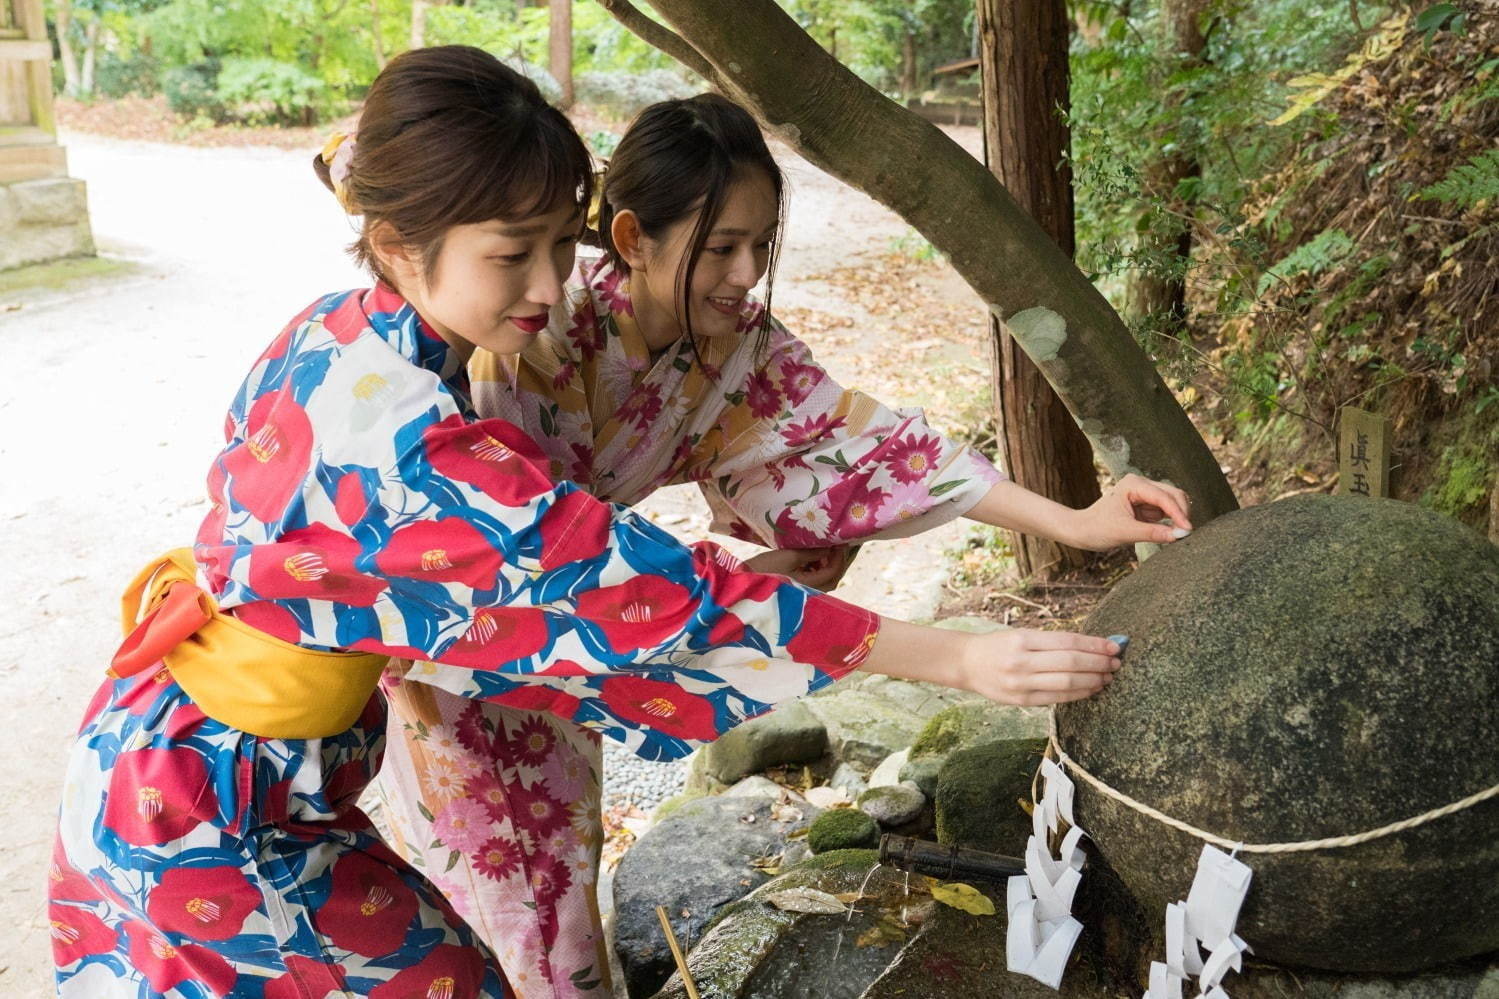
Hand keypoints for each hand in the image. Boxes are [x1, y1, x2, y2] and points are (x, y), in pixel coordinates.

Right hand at [743, 545, 855, 590]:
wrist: (743, 582)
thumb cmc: (765, 569)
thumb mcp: (789, 556)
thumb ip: (812, 553)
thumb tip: (829, 548)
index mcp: (810, 586)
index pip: (833, 572)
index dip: (839, 557)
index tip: (840, 542)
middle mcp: (809, 593)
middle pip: (832, 580)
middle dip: (836, 563)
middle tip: (836, 546)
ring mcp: (802, 594)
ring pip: (823, 582)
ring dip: (826, 567)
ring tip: (823, 551)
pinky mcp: (794, 591)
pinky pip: (812, 582)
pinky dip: (816, 571)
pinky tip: (810, 559)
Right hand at [958, 629, 1122, 705]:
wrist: (967, 663)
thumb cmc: (999, 646)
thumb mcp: (1021, 635)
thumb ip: (1051, 642)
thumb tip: (1091, 647)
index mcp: (1023, 639)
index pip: (1067, 642)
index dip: (1094, 645)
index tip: (1113, 647)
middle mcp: (1021, 661)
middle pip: (1070, 663)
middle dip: (1098, 663)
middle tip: (1116, 663)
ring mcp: (1021, 683)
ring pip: (1067, 682)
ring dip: (1093, 680)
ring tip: (1108, 677)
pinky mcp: (1021, 701)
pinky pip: (1057, 698)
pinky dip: (1078, 693)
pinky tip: (1091, 689)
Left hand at [1068, 473, 1193, 549]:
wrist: (1081, 531)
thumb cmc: (1097, 529)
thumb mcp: (1125, 533)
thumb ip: (1152, 533)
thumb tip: (1179, 535)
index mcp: (1134, 484)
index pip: (1164, 497)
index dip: (1178, 513)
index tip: (1188, 529)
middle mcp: (1142, 485)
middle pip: (1174, 495)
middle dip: (1181, 513)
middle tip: (1185, 534)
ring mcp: (1146, 495)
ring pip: (1173, 503)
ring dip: (1177, 518)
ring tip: (1177, 535)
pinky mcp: (1147, 506)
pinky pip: (1166, 513)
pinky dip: (1171, 522)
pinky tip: (1169, 533)